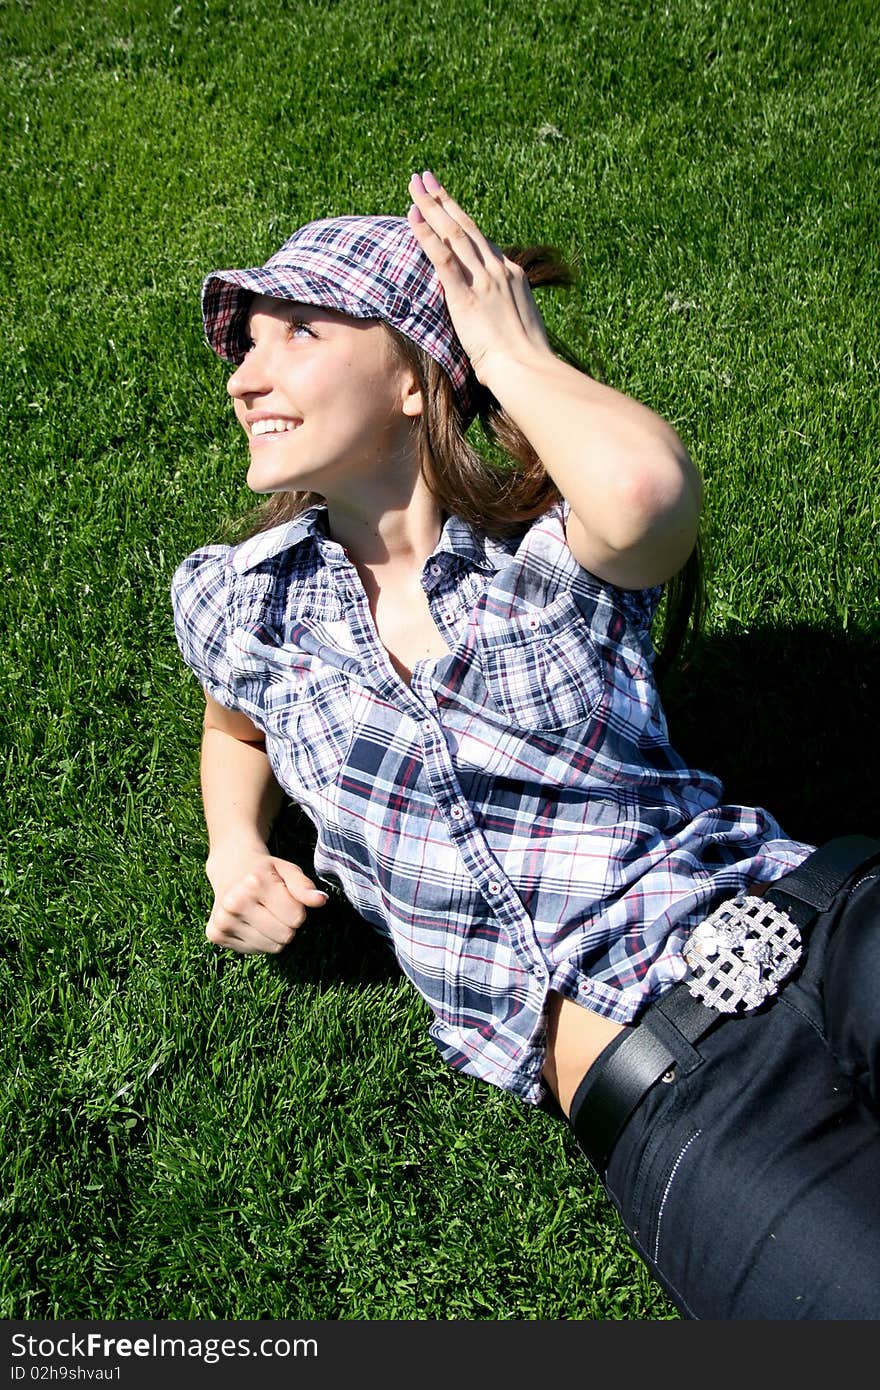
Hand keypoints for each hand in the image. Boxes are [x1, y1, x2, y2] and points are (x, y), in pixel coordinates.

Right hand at [205, 848, 328, 954]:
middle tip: (274, 907)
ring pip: (272, 947)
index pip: (296, 918)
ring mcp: (222, 921)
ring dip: (274, 934)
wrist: (230, 867)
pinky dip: (259, 940)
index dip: (297, 910)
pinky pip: (255, 951)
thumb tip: (321, 900)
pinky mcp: (215, 935)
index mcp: (253, 884)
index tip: (286, 898)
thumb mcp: (288, 870)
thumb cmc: (264, 871)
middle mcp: (234, 904)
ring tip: (262, 913)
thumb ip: (305, 886)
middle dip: (288, 924)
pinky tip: (250, 921)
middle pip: (285, 936)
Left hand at [406, 169, 551, 383]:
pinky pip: (442, 257)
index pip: (483, 242)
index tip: (449, 207)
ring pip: (452, 233)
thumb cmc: (527, 361)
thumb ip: (510, 313)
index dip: (462, 222)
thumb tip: (504, 320)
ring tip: (415, 186)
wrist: (528, 369)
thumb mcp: (522, 328)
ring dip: (431, 206)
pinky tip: (412, 217)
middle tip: (426, 179)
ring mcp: (483, 280)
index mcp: (514, 276)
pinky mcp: (465, 295)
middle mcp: (499, 270)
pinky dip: (426, 234)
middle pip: (466, 227)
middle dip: (444, 200)